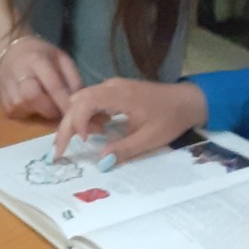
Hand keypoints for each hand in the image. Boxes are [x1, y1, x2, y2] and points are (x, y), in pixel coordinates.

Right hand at [0, 33, 82, 121]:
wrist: (10, 52)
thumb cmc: (40, 55)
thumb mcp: (61, 58)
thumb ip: (73, 79)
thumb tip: (79, 103)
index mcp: (36, 61)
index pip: (53, 86)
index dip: (65, 101)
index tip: (77, 112)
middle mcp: (18, 76)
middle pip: (35, 99)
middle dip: (52, 109)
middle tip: (62, 110)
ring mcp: (8, 92)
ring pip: (28, 110)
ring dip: (43, 112)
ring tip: (50, 105)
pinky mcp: (4, 105)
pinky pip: (22, 116)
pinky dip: (32, 114)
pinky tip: (36, 105)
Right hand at [52, 77, 207, 162]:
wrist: (188, 101)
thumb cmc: (170, 118)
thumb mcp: (149, 138)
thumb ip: (124, 149)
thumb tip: (100, 162)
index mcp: (119, 95)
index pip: (85, 103)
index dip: (76, 122)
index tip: (78, 143)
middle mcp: (111, 86)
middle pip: (77, 101)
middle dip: (67, 125)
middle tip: (60, 151)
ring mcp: (113, 87)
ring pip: (82, 100)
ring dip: (77, 120)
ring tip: (84, 141)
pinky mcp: (115, 91)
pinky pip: (92, 101)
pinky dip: (87, 116)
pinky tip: (98, 131)